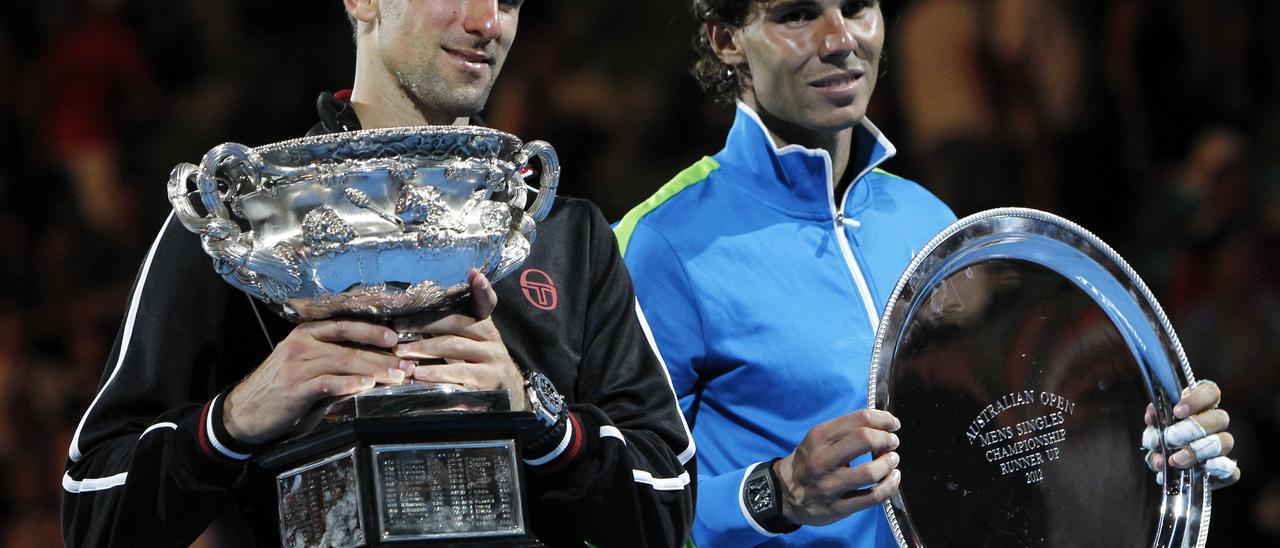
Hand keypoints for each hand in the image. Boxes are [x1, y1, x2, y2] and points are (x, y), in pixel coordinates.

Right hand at [224, 320, 411, 444]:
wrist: (244, 413)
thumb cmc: (281, 391)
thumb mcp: (309, 371)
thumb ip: (337, 367)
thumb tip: (375, 369)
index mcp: (307, 334)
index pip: (345, 325)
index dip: (373, 330)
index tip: (398, 339)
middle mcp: (302, 344)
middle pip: (350, 345)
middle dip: (383, 355)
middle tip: (407, 364)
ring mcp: (297, 365)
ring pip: (343, 362)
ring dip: (374, 369)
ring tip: (397, 376)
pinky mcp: (294, 388)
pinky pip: (327, 383)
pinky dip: (349, 384)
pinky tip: (367, 386)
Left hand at [392, 270, 528, 410]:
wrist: (505, 393)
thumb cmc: (477, 365)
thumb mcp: (470, 343)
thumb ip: (452, 327)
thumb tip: (412, 314)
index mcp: (485, 324)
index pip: (487, 302)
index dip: (482, 289)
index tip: (474, 275)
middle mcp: (492, 337)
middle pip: (457, 322)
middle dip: (424, 323)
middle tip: (397, 327)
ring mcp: (493, 358)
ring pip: (454, 346)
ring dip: (424, 348)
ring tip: (400, 351)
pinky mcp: (489, 380)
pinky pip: (459, 373)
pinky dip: (437, 373)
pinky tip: (419, 375)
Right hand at [774, 409, 901, 525]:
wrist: (784, 494)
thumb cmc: (809, 461)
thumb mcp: (817, 440)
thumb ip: (846, 431)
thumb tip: (883, 425)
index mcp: (818, 437)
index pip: (859, 420)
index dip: (883, 419)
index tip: (892, 424)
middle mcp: (822, 460)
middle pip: (865, 440)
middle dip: (887, 439)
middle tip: (892, 442)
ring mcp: (829, 486)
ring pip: (871, 472)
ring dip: (889, 463)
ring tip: (892, 460)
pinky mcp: (838, 508)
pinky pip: (873, 497)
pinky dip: (890, 485)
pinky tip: (893, 478)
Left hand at [1142, 380, 1239, 488]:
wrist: (1163, 468)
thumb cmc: (1161, 441)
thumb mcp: (1154, 428)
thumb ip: (1155, 420)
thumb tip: (1153, 416)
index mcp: (1199, 407)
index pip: (1211, 392)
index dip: (1197, 399)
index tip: (1177, 412)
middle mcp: (1215, 425)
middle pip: (1220, 418)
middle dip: (1194, 429)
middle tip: (1171, 438)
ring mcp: (1222, 448)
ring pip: (1226, 441)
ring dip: (1198, 451)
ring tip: (1175, 459)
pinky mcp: (1224, 471)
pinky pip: (1232, 470)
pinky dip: (1218, 468)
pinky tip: (1202, 469)